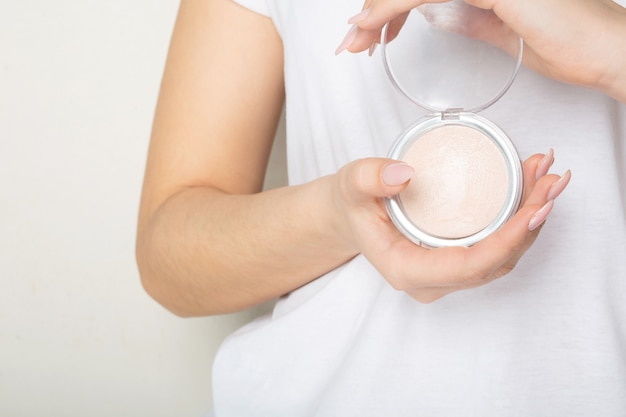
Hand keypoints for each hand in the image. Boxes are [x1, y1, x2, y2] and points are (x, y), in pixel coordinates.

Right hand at [331, 152, 569, 301]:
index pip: (469, 267)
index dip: (509, 241)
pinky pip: (497, 248)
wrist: (350, 216)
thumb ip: (369, 178)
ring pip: (502, 257)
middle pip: (496, 262)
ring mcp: (446, 276)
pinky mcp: (457, 262)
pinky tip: (532, 189)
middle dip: (531, 223)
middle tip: (553, 180)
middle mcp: (432, 281)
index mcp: (407, 270)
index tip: (537, 208)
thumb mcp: (351, 185)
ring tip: (548, 178)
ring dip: (531, 220)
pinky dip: (520, 220)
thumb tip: (405, 175)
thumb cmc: (353, 205)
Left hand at [337, 0, 625, 99]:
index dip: (391, 7)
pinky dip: (390, 7)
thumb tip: (441, 17)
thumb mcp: (501, 29)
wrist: (601, 51)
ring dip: (374, 11)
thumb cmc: (564, 42)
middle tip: (351, 40)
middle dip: (374, 10)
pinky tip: (371, 25)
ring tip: (354, 40)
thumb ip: (469, 17)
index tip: (369, 33)